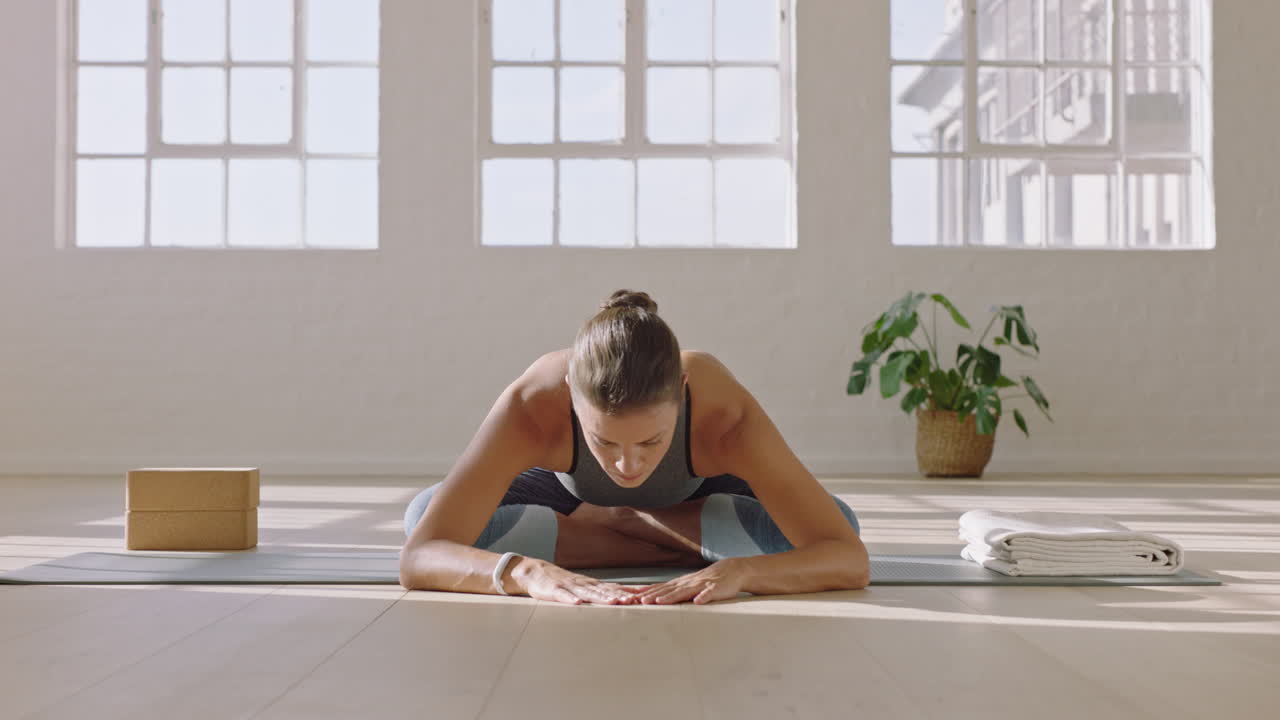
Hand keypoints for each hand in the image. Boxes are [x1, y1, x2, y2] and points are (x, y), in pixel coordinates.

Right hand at [515, 558, 643, 605]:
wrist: (536, 572)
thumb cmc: (563, 583)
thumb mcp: (585, 586)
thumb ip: (604, 591)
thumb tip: (627, 595)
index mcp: (592, 585)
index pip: (614, 588)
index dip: (629, 592)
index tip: (644, 597)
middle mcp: (584, 585)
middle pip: (604, 591)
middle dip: (619, 596)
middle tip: (634, 601)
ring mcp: (569, 587)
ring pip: (587, 593)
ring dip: (600, 598)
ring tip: (613, 602)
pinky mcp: (555, 591)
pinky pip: (563, 596)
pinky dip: (570, 599)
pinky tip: (578, 603)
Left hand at [632, 558, 748, 604]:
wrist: (731, 570)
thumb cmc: (707, 580)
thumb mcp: (688, 585)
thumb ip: (673, 591)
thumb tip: (654, 598)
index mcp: (681, 584)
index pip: (660, 588)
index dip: (646, 593)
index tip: (631, 597)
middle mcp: (688, 583)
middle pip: (668, 590)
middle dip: (654, 596)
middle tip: (640, 602)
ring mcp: (701, 585)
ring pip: (685, 591)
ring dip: (672, 597)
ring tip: (660, 602)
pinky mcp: (715, 589)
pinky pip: (709, 593)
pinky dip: (703, 597)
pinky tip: (698, 602)